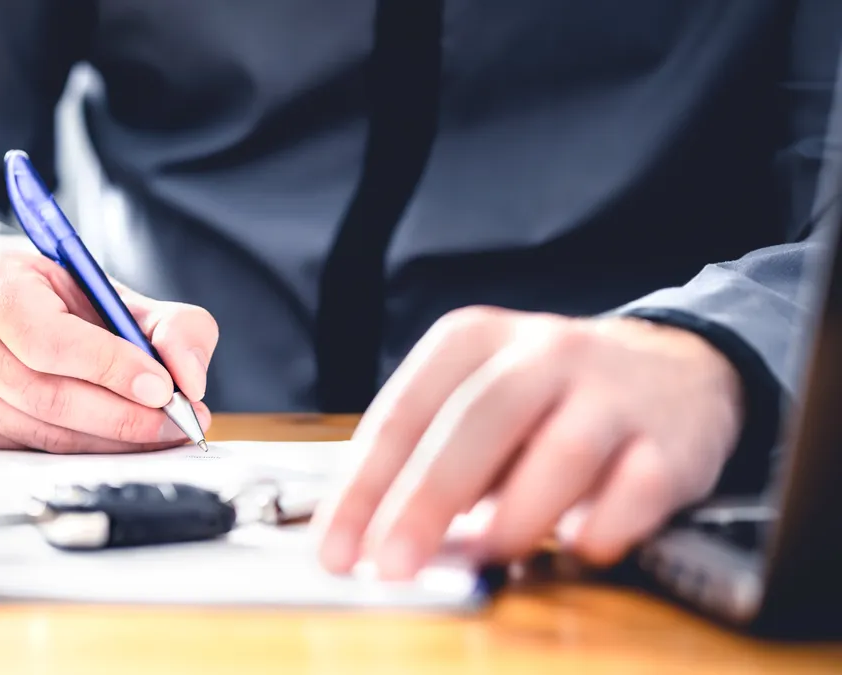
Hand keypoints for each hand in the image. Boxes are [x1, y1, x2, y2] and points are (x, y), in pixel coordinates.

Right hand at [0, 246, 216, 451]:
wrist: (8, 314)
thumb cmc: (66, 302)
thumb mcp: (119, 295)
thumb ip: (172, 325)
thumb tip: (189, 379)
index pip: (46, 337)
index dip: (108, 366)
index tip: (163, 387)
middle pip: (43, 392)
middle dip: (121, 414)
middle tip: (176, 421)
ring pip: (40, 431)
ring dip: (110, 441)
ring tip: (161, 433)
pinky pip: (31, 452)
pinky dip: (85, 454)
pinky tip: (121, 444)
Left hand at [313, 306, 744, 578]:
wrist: (675, 369)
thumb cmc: (547, 400)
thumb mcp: (476, 399)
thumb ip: (427, 457)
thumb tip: (373, 537)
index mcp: (475, 339)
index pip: (406, 411)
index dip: (365, 486)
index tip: (336, 548)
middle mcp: (544, 352)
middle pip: (477, 422)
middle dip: (426, 501)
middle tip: (393, 565)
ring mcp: (614, 392)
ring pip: (561, 454)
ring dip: (515, 519)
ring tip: (487, 554)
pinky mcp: (674, 441)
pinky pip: (635, 493)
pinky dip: (600, 529)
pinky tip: (575, 545)